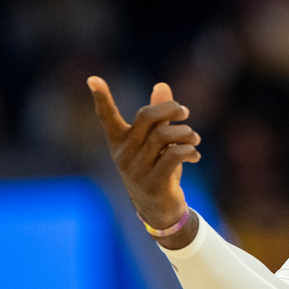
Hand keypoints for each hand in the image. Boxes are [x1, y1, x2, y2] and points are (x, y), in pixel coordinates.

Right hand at [87, 76, 200, 230]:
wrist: (158, 209)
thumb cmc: (156, 168)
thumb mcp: (156, 142)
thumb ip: (159, 115)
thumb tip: (162, 85)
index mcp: (119, 142)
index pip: (107, 117)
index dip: (101, 98)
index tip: (92, 79)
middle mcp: (123, 154)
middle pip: (147, 117)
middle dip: (170, 109)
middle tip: (185, 112)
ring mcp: (137, 170)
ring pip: (165, 135)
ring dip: (186, 133)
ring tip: (194, 139)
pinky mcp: (153, 183)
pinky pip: (175, 155)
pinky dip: (190, 151)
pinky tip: (195, 156)